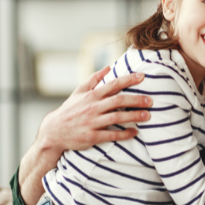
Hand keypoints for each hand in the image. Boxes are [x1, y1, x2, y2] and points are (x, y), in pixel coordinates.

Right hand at [19, 66, 151, 204]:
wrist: (53, 132)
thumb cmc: (69, 110)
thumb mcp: (78, 92)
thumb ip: (93, 80)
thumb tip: (107, 67)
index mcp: (91, 95)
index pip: (113, 84)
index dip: (128, 80)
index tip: (142, 77)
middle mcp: (92, 107)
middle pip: (118, 100)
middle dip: (136, 99)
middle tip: (151, 100)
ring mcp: (92, 122)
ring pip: (117, 117)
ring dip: (134, 116)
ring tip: (148, 116)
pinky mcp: (92, 136)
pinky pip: (111, 134)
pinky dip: (124, 133)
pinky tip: (135, 132)